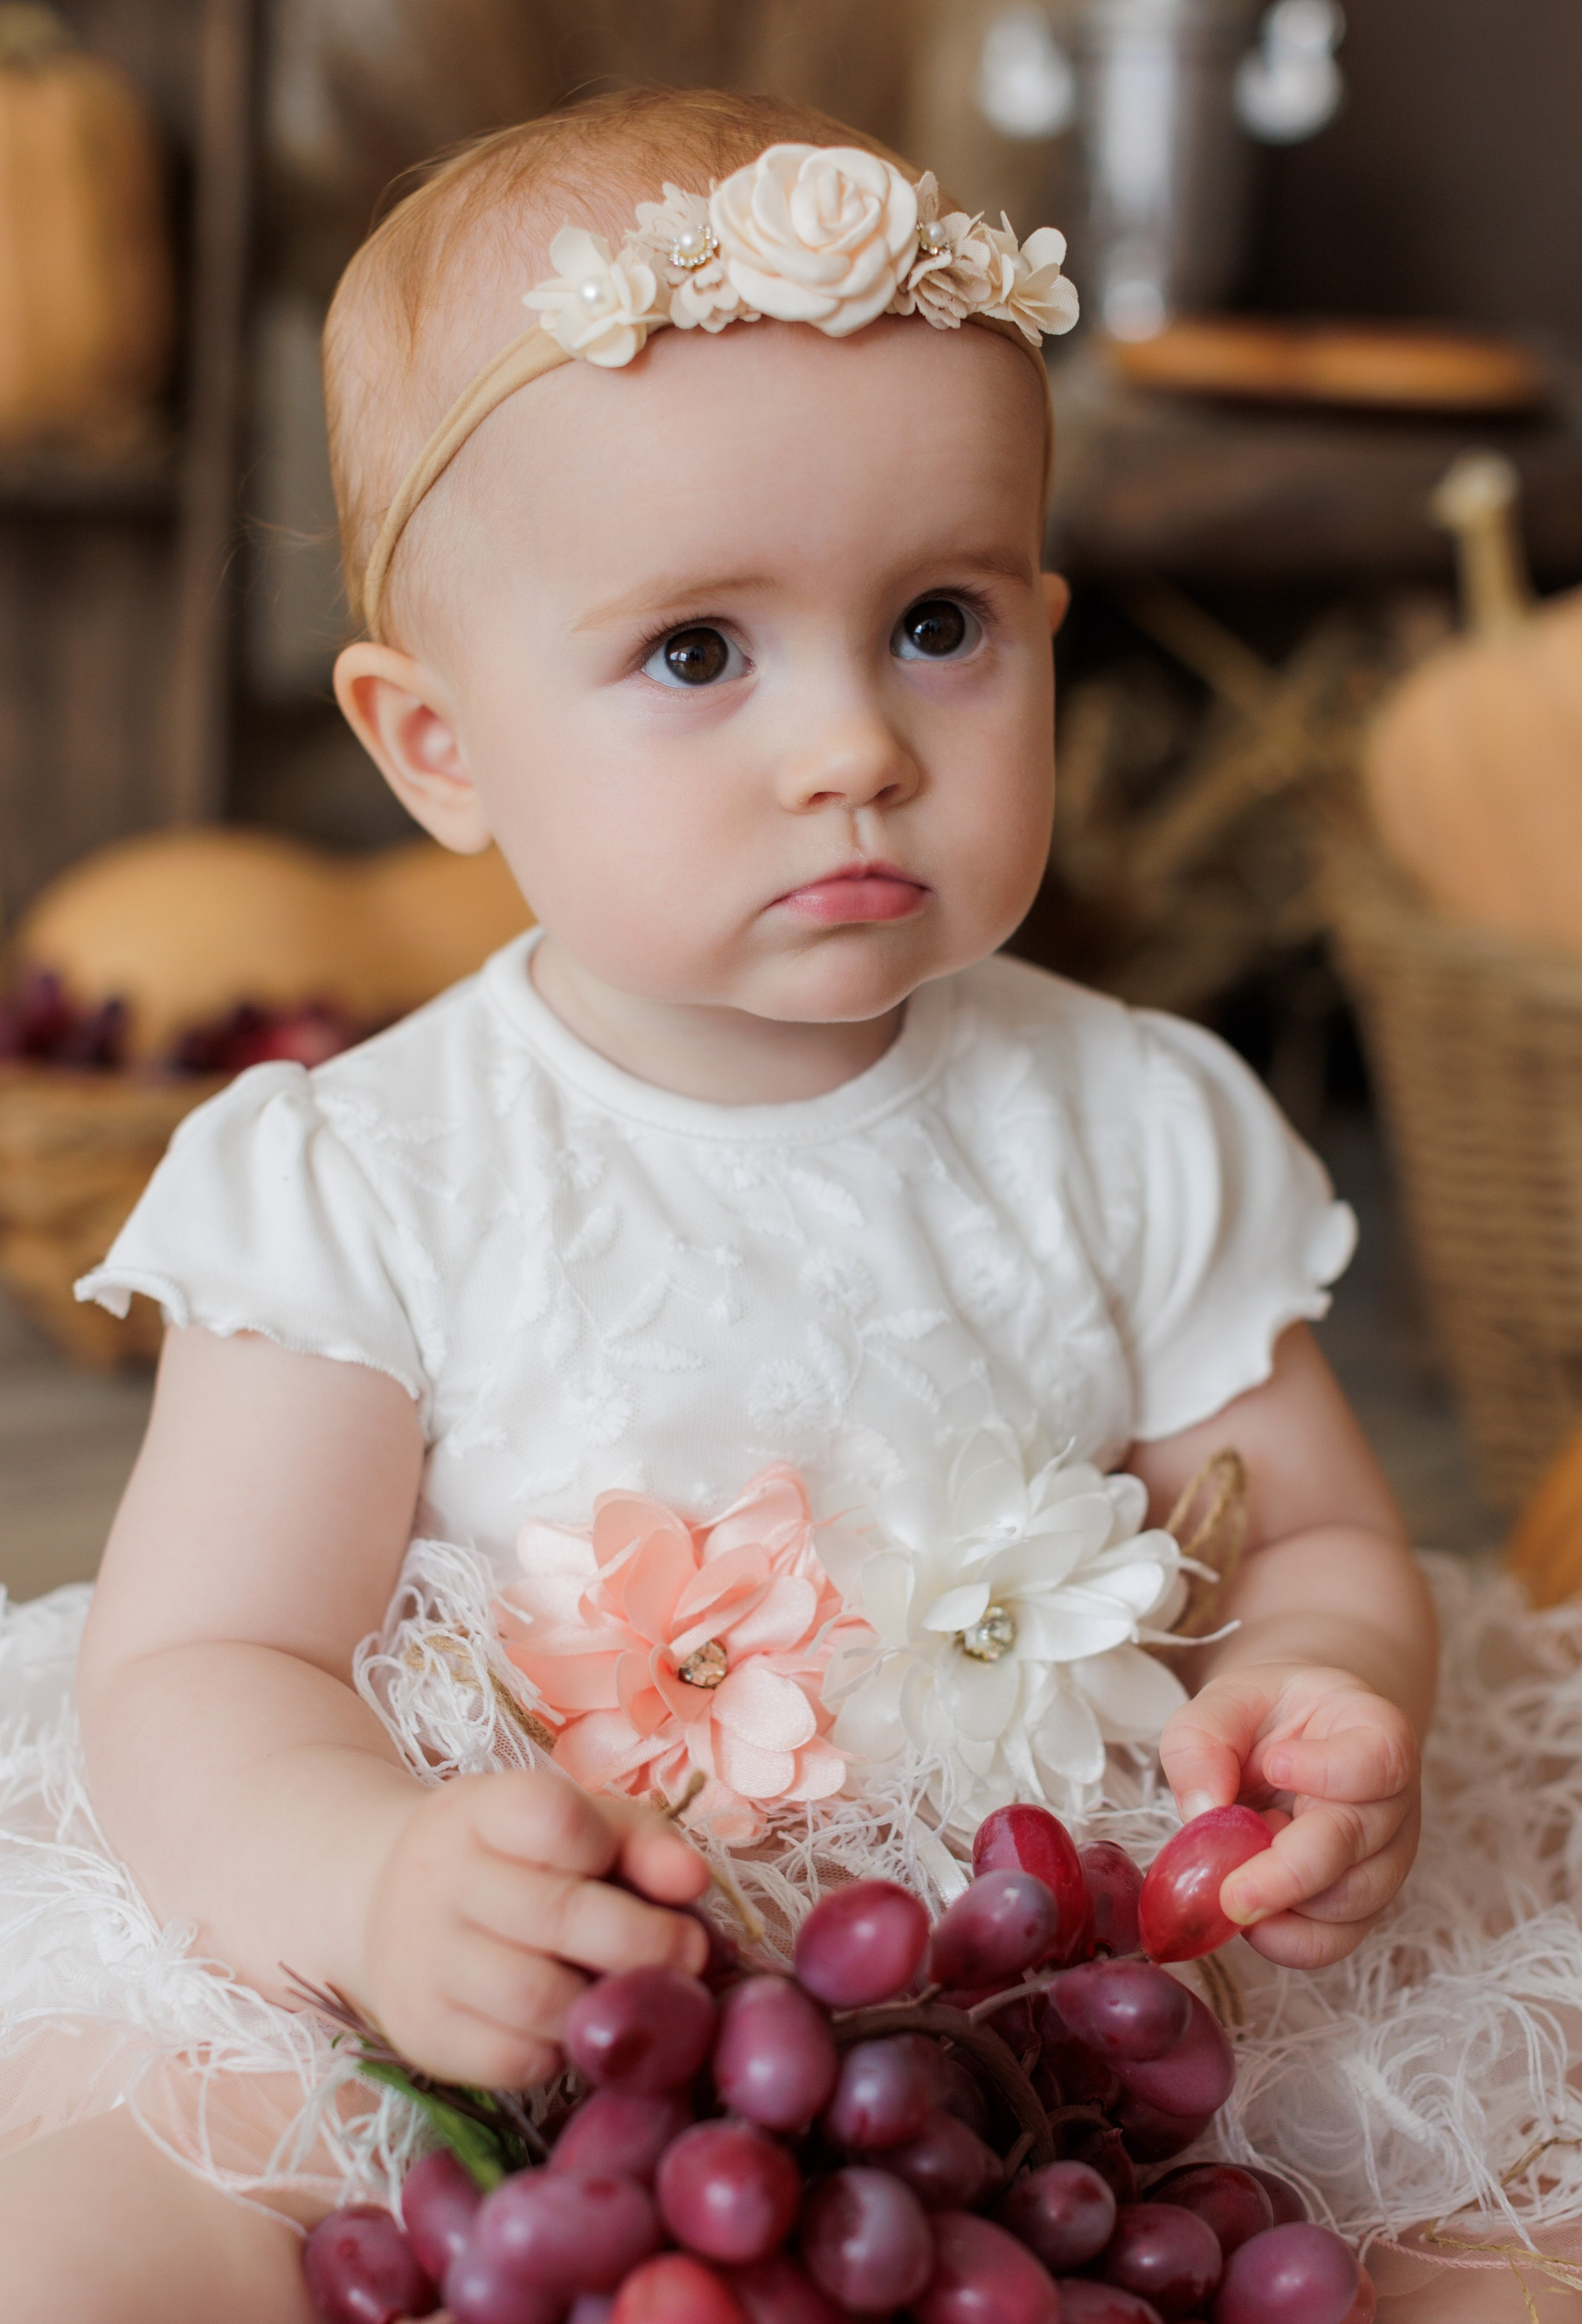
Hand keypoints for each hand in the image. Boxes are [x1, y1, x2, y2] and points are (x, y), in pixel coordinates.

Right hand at [364, 1768, 709, 2084]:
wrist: (391, 1901)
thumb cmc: (515, 1858)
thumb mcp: (576, 1825)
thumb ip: (643, 1842)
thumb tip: (694, 1881)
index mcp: (479, 1810)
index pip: (552, 1816)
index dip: (608, 1847)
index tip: (646, 1874)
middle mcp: (439, 1878)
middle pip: (557, 1914)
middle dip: (645, 1942)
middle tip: (691, 1956)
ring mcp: (420, 1958)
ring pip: (536, 1998)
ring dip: (604, 2006)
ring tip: (633, 1998)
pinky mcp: (419, 2031)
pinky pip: (510, 2058)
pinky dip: (560, 2052)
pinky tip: (575, 2028)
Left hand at [1159, 1661, 1419, 1967]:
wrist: (1292, 1741)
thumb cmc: (1265, 1718)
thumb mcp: (1225, 1702)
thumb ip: (1202, 1740)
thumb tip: (1202, 1809)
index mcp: (1374, 1732)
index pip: (1378, 1760)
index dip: (1330, 1771)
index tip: (1275, 1766)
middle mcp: (1392, 1800)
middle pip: (1356, 1843)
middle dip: (1290, 1872)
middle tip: (1232, 1892)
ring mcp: (1384, 1857)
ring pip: (1347, 1902)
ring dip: (1282, 1905)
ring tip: (1231, 1877)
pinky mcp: (1360, 1904)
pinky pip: (1334, 1940)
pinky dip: (1285, 1940)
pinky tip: (1249, 1919)